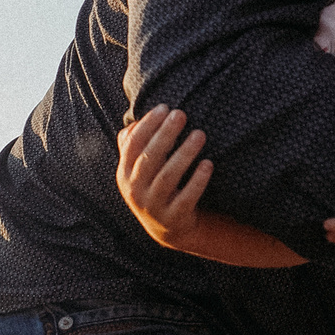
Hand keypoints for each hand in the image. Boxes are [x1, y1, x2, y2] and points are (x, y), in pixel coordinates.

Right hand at [116, 105, 211, 250]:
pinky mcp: (174, 218)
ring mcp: (154, 206)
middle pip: (149, 159)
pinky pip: (186, 198)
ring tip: (200, 134)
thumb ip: (134, 145)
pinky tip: (208, 164)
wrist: (168, 227)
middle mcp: (135, 191)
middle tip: (181, 114)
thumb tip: (136, 119)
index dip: (147, 125)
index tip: (165, 107)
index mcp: (125, 174)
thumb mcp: (139, 169)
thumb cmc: (155, 186)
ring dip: (184, 154)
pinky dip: (197, 181)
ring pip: (167, 178)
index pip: (132, 145)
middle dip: (164, 134)